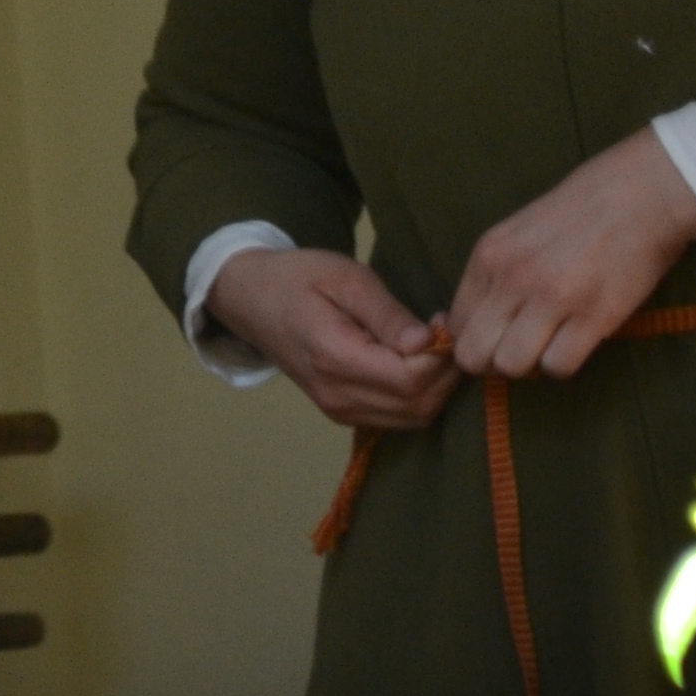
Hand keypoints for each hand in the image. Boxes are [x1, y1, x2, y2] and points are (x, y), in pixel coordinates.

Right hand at [204, 247, 458, 432]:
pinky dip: (418, 397)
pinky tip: (415, 364)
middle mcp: (338, 395)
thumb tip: (428, 342)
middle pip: (417, 405)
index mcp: (335, 358)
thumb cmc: (297, 278)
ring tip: (433, 347)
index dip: (441, 357)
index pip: (410, 379)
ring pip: (412, 418)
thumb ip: (386, 313)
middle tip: (446, 333)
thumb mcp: (345, 277)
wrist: (248, 298)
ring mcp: (338, 409)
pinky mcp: (341, 412)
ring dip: (435, 387)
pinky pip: (396, 418)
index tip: (445, 321)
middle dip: (445, 373)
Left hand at [442, 130, 695, 379]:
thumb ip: (494, 275)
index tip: (497, 339)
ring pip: (512, 366)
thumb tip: (475, 324)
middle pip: (474, 354)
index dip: (474, 341)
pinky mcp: (593, 316)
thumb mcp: (517, 233)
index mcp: (488, 256)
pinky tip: (576, 342)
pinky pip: (558, 367)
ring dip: (530, 365)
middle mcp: (511, 278)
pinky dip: (564, 364)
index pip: (455, 324)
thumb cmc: (580, 213)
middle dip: (492, 363)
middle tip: (520, 351)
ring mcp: (551, 298)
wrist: (640, 193)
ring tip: (550, 343)